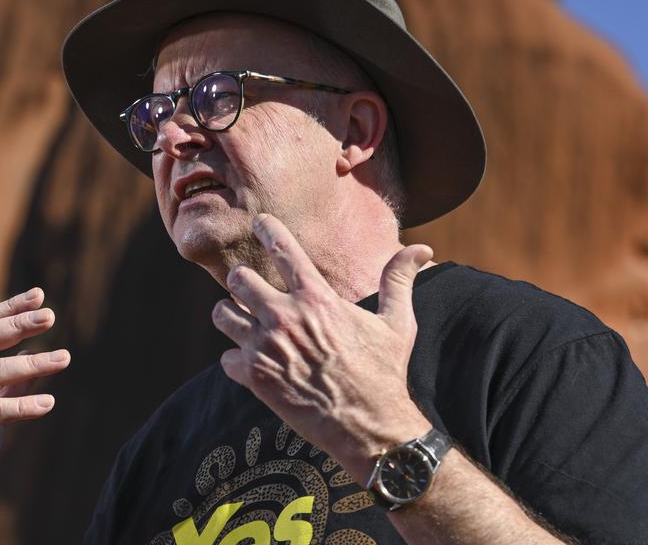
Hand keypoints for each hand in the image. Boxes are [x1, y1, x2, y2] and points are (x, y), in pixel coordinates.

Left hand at [211, 214, 433, 481]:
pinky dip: (236, 359)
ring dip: (232, 317)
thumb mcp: (397, 322)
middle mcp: (285, 317)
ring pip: (223, 315)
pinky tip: (252, 364)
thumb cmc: (384, 372)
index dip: (267, 228)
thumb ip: (400, 280)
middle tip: (250, 288)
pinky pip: (226, 357)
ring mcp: (266, 348)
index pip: (281, 249)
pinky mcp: (255, 378)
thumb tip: (423, 249)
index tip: (259, 221)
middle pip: (240, 279)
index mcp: (316, 298)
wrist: (368, 427)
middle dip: (243, 282)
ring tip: (243, 323)